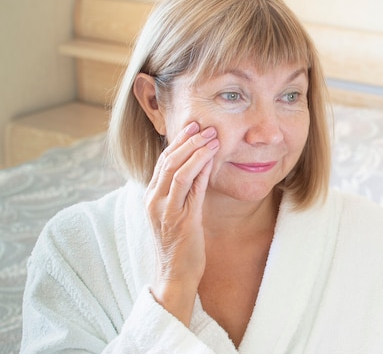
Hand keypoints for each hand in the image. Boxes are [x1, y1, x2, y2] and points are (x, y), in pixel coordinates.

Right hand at [145, 121, 218, 324]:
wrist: (176, 274)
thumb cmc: (181, 243)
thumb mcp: (179, 211)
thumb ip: (185, 190)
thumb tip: (200, 165)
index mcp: (151, 197)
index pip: (162, 162)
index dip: (177, 142)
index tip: (192, 127)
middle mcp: (154, 200)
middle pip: (168, 161)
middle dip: (187, 141)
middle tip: (204, 126)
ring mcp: (165, 210)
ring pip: (178, 171)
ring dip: (196, 151)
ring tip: (212, 137)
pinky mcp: (180, 219)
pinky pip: (190, 188)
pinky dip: (201, 170)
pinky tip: (211, 158)